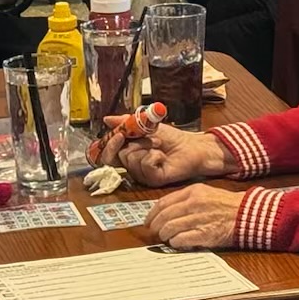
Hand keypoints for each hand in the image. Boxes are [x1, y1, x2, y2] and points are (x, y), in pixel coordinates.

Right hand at [113, 124, 233, 187]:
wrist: (191, 146)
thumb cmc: (172, 138)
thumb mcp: (146, 125)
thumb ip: (126, 122)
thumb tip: (106, 119)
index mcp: (128, 153)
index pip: (108, 154)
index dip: (109, 145)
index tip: (119, 134)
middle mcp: (132, 165)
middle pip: (120, 155)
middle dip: (136, 141)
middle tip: (151, 137)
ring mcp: (141, 174)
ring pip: (132, 159)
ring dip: (148, 146)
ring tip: (160, 146)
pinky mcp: (152, 180)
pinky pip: (145, 166)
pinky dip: (154, 156)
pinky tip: (163, 156)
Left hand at [145, 184, 242, 250]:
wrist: (246, 214)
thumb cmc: (225, 204)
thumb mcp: (205, 192)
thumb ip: (185, 198)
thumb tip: (165, 210)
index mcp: (193, 192)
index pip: (164, 202)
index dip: (152, 213)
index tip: (148, 220)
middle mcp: (194, 204)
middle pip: (164, 216)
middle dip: (155, 226)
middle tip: (153, 231)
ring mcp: (199, 219)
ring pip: (170, 228)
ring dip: (164, 235)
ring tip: (165, 238)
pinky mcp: (204, 235)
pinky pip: (181, 239)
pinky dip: (175, 242)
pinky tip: (176, 243)